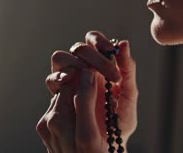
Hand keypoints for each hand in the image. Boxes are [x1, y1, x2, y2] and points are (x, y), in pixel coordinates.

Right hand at [36, 31, 137, 151]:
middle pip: (78, 48)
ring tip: (84, 75)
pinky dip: (59, 78)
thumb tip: (124, 43)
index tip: (110, 50)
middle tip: (107, 73)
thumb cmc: (121, 120)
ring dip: (71, 62)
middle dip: (91, 55)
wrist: (107, 146)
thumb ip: (128, 69)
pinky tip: (70, 83)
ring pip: (61, 58)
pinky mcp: (60, 95)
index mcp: (102, 65)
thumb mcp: (129, 95)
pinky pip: (53, 80)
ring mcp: (70, 80)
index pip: (94, 40)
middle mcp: (84, 69)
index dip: (99, 39)